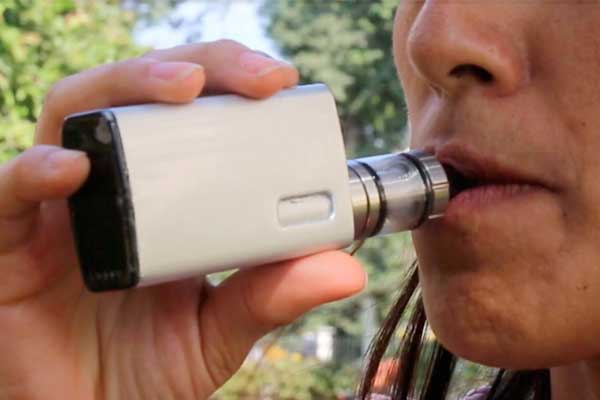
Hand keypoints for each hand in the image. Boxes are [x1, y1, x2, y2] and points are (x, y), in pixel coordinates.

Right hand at [0, 40, 365, 398]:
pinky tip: (73, 167)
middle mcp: (115, 189)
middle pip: (142, 97)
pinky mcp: (12, 244)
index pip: (194, 116)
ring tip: (182, 87)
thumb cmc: (152, 371)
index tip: (280, 83)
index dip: (233, 86)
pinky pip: (9, 190)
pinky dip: (36, 169)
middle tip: (257, 78)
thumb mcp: (224, 326)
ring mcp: (62, 209)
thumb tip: (346, 267)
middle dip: (199, 69)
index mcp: (166, 200)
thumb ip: (273, 294)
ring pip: (78, 114)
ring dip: (128, 86)